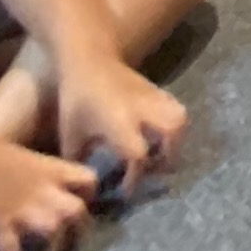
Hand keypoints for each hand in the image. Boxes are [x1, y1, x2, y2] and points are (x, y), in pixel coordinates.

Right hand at [0, 130, 100, 250]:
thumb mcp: (30, 158)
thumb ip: (45, 175)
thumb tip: (54, 191)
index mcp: (54, 170)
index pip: (90, 182)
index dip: (89, 196)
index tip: (81, 206)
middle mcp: (45, 191)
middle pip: (78, 213)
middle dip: (79, 232)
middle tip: (70, 245)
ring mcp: (24, 210)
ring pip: (54, 232)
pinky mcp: (1, 226)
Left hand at [52, 57, 187, 192]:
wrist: (87, 58)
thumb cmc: (75, 99)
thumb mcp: (71, 135)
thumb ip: (80, 162)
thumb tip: (86, 185)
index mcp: (119, 122)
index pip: (138, 154)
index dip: (135, 177)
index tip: (127, 191)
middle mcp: (142, 110)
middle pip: (172, 132)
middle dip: (168, 156)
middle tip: (155, 170)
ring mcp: (153, 97)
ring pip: (180, 118)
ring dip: (176, 140)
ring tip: (163, 153)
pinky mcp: (157, 89)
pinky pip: (176, 108)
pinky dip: (173, 125)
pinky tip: (159, 134)